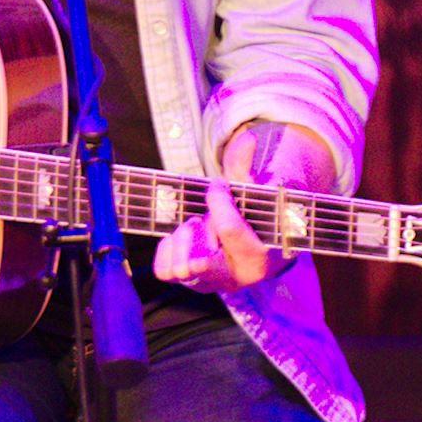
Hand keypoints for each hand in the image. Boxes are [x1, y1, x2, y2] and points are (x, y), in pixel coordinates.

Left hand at [151, 121, 336, 292]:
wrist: (247, 243)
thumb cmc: (252, 215)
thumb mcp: (253, 190)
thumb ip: (246, 166)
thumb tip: (246, 138)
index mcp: (258, 258)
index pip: (228, 228)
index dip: (218, 200)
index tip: (217, 184)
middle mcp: (233, 278)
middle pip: (197, 262)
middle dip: (194, 230)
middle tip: (203, 218)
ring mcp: (207, 284)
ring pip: (177, 265)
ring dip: (182, 238)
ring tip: (196, 227)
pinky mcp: (187, 282)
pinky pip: (163, 268)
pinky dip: (168, 247)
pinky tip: (181, 235)